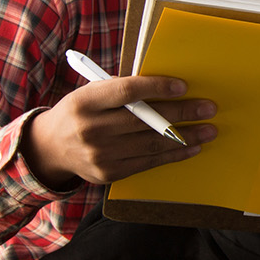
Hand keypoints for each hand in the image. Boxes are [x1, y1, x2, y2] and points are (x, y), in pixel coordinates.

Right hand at [24, 76, 215, 189]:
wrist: (51, 148)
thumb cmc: (81, 112)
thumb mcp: (91, 93)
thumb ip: (121, 91)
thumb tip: (167, 87)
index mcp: (86, 101)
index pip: (127, 92)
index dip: (157, 88)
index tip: (183, 86)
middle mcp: (91, 129)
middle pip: (145, 120)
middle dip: (182, 113)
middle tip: (208, 108)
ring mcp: (100, 154)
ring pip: (151, 144)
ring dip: (186, 137)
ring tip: (208, 130)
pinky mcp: (109, 173)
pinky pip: (148, 162)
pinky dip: (173, 155)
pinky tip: (192, 147)